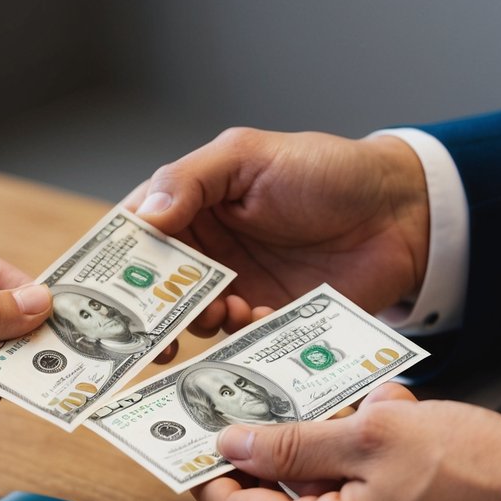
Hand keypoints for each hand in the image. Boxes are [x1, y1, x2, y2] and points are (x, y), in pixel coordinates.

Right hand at [126, 128, 429, 335]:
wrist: (401, 215)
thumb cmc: (327, 172)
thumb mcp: (250, 156)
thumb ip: (191, 179)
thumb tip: (145, 217)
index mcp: (192, 206)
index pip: (136, 234)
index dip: (113, 261)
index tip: (99, 289)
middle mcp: (208, 252)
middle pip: (156, 288)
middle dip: (147, 310)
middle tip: (149, 328)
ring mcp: (238, 290)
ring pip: (195, 320)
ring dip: (200, 322)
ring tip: (223, 312)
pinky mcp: (270, 323)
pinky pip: (240, 344)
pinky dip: (242, 338)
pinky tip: (261, 318)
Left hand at [192, 383, 500, 500]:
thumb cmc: (478, 479)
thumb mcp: (375, 437)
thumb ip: (296, 442)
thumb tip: (237, 445)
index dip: (213, 475)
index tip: (195, 444)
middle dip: (291, 450)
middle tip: (284, 404)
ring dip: (337, 455)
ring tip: (368, 409)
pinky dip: (369, 476)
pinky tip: (397, 433)